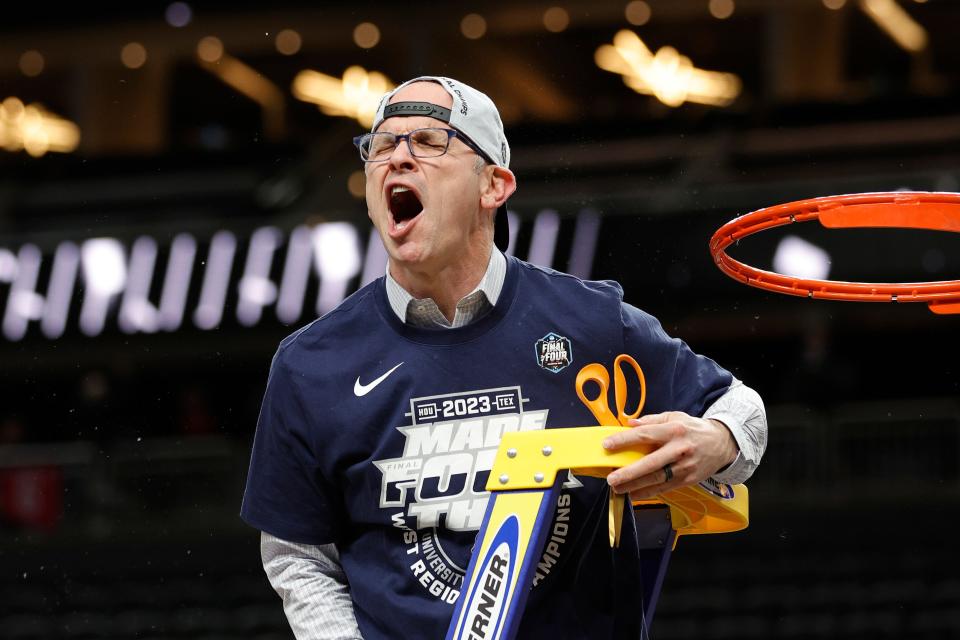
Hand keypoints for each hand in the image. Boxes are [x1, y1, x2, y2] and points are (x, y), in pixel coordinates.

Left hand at [602, 412, 737, 500]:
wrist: (722, 444)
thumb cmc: (694, 429)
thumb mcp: (675, 417)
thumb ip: (651, 420)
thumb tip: (629, 423)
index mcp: (674, 430)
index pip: (645, 435)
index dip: (624, 440)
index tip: (607, 445)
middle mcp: (679, 449)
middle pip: (651, 463)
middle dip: (629, 472)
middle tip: (611, 478)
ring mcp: (685, 467)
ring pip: (657, 479)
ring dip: (635, 486)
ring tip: (618, 489)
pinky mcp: (688, 480)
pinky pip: (665, 488)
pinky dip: (648, 493)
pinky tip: (634, 494)